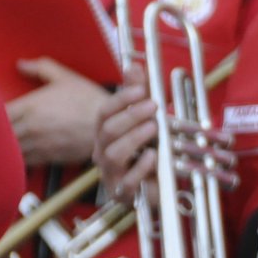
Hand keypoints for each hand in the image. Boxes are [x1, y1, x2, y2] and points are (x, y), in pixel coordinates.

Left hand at [6, 58, 110, 163]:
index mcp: (31, 105)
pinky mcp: (47, 157)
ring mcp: (38, 143)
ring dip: (4, 146)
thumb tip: (21, 64)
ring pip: (9, 149)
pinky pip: (23, 161)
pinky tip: (17, 154)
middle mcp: (31, 126)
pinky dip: (17, 159)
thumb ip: (42, 68)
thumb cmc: (89, 102)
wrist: (111, 126)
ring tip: (1, 142)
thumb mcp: (67, 78)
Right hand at [94, 66, 237, 202]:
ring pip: (113, 154)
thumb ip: (139, 93)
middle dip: (131, 116)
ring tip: (154, 128)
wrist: (153, 186)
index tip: (141, 89)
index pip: (105, 112)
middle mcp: (103, 151)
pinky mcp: (123, 193)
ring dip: (134, 138)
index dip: (122, 99)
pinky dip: (140, 169)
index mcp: (106, 133)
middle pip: (108, 131)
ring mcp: (111, 173)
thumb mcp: (146, 118)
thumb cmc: (147, 149)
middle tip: (154, 106)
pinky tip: (153, 157)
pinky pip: (126, 182)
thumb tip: (135, 65)